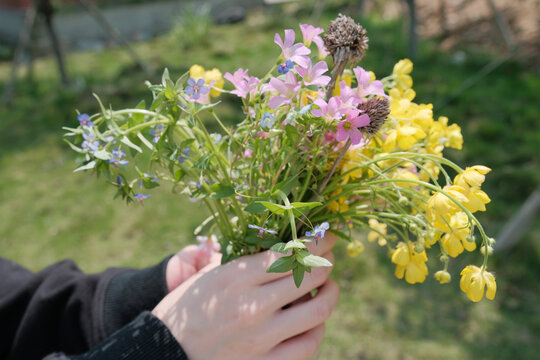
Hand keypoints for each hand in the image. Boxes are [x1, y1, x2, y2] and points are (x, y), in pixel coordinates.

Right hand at [153, 233, 338, 359]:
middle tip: (326, 259)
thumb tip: (280, 247)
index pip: (290, 253)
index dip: (316, 241)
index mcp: (237, 278)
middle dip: (326, 262)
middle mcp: (253, 306)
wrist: (164, 351)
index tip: (326, 236)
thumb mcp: (209, 275)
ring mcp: (262, 338)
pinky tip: (313, 320)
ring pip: (318, 311)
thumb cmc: (185, 308)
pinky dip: (317, 329)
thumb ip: (244, 262)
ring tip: (327, 288)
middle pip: (310, 276)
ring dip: (330, 295)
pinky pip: (308, 345)